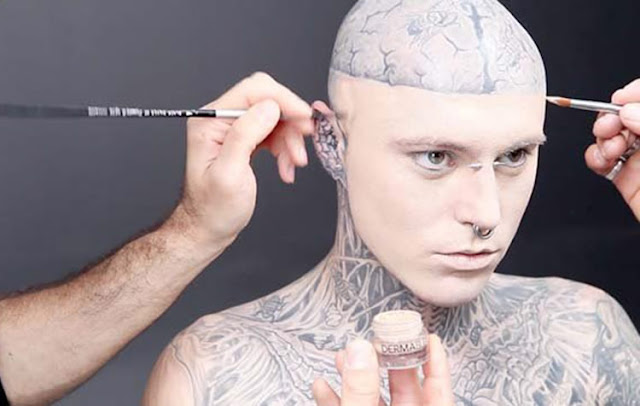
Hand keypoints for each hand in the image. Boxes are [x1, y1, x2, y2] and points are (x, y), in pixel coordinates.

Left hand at [165, 72, 313, 247]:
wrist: (208, 228)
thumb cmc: (213, 209)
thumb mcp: (229, 175)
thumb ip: (245, 136)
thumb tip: (269, 107)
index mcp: (210, 122)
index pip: (252, 92)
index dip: (283, 100)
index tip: (304, 117)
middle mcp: (220, 121)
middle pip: (267, 102)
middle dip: (290, 121)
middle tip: (306, 139)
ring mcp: (233, 130)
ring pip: (274, 118)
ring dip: (290, 140)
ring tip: (294, 164)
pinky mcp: (244, 140)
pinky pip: (273, 133)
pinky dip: (285, 148)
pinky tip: (286, 168)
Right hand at [312, 335, 453, 405]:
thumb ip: (361, 390)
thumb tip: (360, 350)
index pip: (438, 392)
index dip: (436, 363)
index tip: (431, 338)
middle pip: (404, 392)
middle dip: (386, 362)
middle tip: (379, 340)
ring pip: (374, 400)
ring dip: (356, 378)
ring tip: (343, 357)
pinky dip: (337, 400)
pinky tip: (323, 387)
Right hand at [586, 79, 639, 219]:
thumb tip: (629, 111)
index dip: (635, 92)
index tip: (623, 98)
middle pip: (628, 114)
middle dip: (613, 115)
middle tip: (611, 125)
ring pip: (612, 135)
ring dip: (603, 137)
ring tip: (611, 148)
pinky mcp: (628, 179)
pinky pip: (602, 161)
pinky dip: (594, 157)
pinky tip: (602, 159)